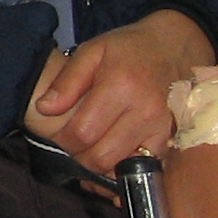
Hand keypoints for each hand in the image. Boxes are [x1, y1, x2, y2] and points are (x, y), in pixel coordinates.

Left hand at [30, 9, 212, 174]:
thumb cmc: (127, 49)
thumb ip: (67, 82)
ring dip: (100, 165)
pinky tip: (112, 154)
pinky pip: (142, 168)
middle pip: (101, 156)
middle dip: (79, 157)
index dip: (63, 140)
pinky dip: (123, 168)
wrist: (173, 49)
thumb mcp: (91, 52)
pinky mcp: (171, 140)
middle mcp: (144, 112)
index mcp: (121, 87)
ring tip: (90, 148)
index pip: (82, 132)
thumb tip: (43, 109)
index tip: (58, 134)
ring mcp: (161, 129)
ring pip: (121, 168)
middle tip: (73, 143)